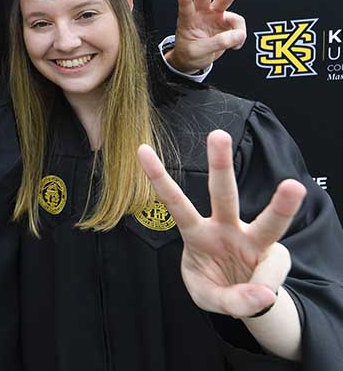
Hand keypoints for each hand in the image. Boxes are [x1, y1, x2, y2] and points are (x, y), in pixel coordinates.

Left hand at [137, 130, 305, 317]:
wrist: (245, 301)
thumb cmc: (219, 289)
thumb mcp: (210, 298)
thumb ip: (230, 299)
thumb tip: (262, 296)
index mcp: (197, 233)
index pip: (176, 203)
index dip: (159, 178)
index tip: (142, 150)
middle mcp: (227, 228)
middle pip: (224, 193)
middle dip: (220, 164)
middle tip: (217, 135)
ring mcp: (254, 241)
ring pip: (268, 221)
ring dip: (282, 203)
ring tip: (294, 187)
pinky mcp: (276, 257)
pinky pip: (271, 276)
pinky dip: (263, 293)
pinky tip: (258, 298)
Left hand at [166, 0, 247, 72]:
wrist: (194, 59)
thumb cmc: (191, 53)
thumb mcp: (199, 52)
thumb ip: (218, 43)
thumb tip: (238, 35)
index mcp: (187, 21)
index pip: (186, 9)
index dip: (185, 0)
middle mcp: (201, 14)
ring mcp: (214, 15)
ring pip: (225, 0)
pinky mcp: (226, 21)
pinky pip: (238, 24)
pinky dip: (239, 36)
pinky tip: (235, 45)